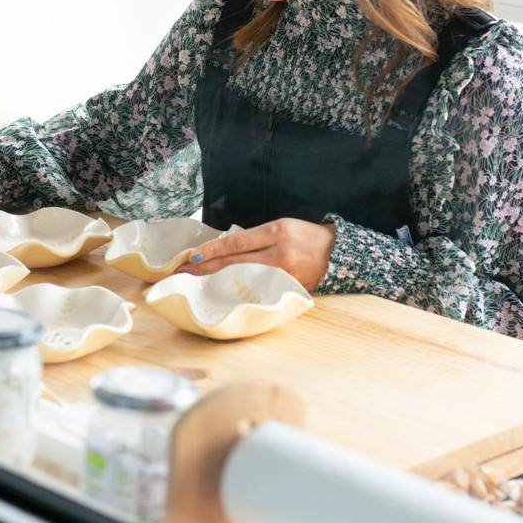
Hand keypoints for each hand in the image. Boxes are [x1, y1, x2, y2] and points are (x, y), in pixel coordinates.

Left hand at [175, 217, 336, 290]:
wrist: (338, 254)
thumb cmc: (306, 237)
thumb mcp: (282, 227)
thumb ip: (256, 238)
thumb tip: (224, 249)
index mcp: (277, 232)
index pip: (236, 242)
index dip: (212, 250)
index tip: (191, 255)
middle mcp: (280, 253)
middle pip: (235, 262)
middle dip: (207, 268)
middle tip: (184, 272)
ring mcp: (284, 275)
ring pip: (244, 279)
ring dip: (218, 282)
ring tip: (197, 284)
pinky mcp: (288, 290)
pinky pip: (258, 291)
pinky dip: (239, 292)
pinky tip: (224, 295)